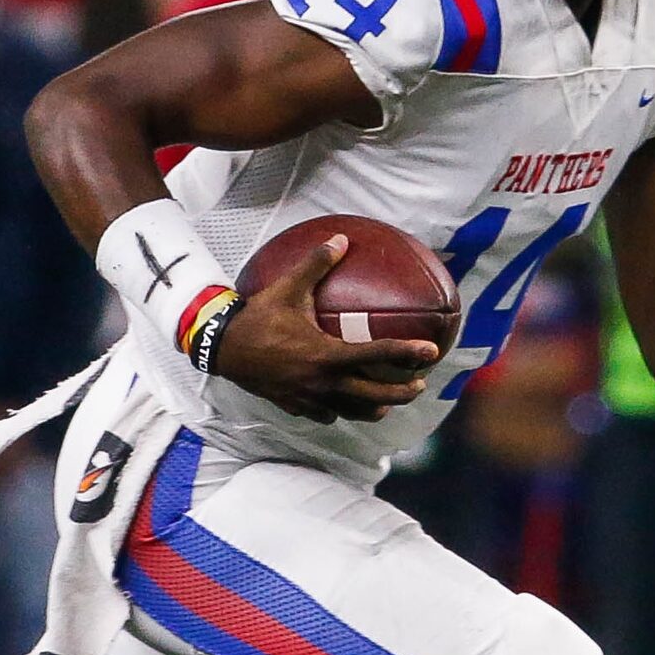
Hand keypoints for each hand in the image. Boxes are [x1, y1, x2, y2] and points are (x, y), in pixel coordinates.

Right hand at [214, 234, 439, 423]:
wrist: (223, 349)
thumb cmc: (258, 317)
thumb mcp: (288, 288)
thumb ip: (317, 264)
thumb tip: (340, 239)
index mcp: (327, 354)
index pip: (378, 355)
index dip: (408, 353)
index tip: (431, 353)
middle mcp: (324, 383)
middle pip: (375, 396)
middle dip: (403, 392)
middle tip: (419, 384)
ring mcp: (311, 400)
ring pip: (354, 412)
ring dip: (375, 407)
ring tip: (387, 400)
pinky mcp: (297, 407)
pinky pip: (328, 415)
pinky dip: (341, 410)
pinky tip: (344, 402)